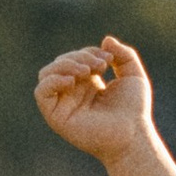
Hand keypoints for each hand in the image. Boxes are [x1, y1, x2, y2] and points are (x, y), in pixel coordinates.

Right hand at [35, 36, 154, 162]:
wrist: (132, 135)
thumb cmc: (134, 111)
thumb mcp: (133, 76)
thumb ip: (124, 54)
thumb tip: (105, 39)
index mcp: (87, 84)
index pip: (75, 58)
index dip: (89, 52)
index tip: (109, 59)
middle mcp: (71, 93)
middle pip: (60, 62)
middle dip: (80, 57)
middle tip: (101, 65)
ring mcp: (62, 104)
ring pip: (47, 74)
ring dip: (65, 65)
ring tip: (87, 71)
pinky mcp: (56, 117)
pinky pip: (41, 93)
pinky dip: (52, 81)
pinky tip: (72, 81)